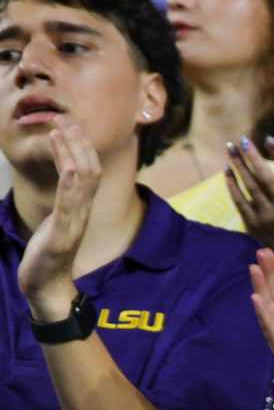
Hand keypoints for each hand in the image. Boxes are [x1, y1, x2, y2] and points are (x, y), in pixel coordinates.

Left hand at [17, 120, 98, 319]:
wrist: (47, 289)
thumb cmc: (47, 260)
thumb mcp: (55, 227)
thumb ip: (61, 207)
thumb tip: (60, 193)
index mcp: (79, 210)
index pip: (89, 172)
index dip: (82, 148)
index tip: (70, 126)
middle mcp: (82, 213)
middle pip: (90, 170)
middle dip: (79, 143)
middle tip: (67, 119)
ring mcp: (74, 223)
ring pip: (83, 180)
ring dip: (73, 152)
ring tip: (61, 130)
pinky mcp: (63, 233)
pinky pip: (72, 202)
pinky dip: (72, 179)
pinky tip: (68, 163)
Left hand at [226, 136, 273, 251]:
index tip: (268, 138)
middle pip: (265, 178)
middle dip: (253, 158)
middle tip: (243, 140)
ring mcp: (267, 214)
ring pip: (250, 186)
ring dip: (239, 166)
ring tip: (230, 148)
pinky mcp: (252, 221)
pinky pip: (239, 199)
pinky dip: (232, 183)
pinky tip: (227, 168)